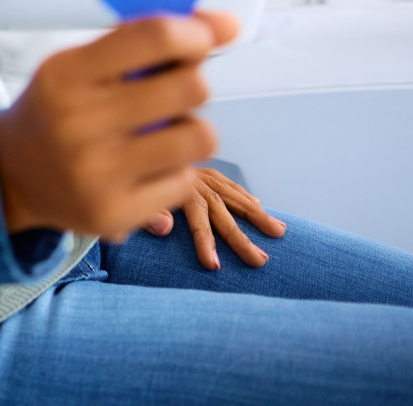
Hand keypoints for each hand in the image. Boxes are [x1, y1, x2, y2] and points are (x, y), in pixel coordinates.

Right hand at [0, 11, 237, 241]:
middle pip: (189, 87)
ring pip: (200, 137)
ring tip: (166, 130)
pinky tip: (146, 166)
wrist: (11, 176)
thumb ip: (141, 42)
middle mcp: (76, 123)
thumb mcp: (78, 66)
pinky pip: (184, 182)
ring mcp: (95, 173)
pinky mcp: (113, 213)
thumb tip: (226, 24)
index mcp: (65, 75)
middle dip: (192, 82)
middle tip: (173, 90)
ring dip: (192, 129)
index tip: (204, 37)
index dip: (196, 32)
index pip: (154, 37)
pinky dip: (175, 170)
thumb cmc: (57, 109)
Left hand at [143, 166, 287, 269]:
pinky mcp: (209, 172)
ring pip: (236, 198)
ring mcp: (206, 177)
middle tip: (260, 261)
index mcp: (180, 192)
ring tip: (279, 232)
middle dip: (241, 240)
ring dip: (258, 216)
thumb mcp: (133, 199)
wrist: (140, 144)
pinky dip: (245, 196)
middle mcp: (198, 184)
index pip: (198, 222)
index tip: (214, 266)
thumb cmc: (135, 181)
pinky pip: (231, 186)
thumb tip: (164, 230)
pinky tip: (259, 206)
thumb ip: (150, 213)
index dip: (206, 243)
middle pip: (224, 215)